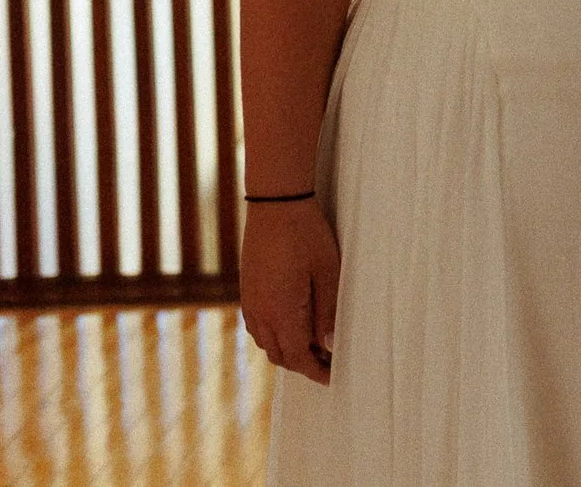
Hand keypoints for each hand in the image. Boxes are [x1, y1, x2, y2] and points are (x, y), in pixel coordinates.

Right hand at [239, 198, 339, 383]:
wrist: (275, 204)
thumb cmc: (307, 235)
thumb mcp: (328, 272)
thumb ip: (328, 312)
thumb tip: (330, 346)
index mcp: (281, 312)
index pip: (298, 357)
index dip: (316, 370)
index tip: (333, 376)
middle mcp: (260, 313)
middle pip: (280, 355)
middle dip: (304, 364)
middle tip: (330, 362)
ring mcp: (250, 302)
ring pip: (267, 343)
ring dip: (289, 350)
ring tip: (316, 345)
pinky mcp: (247, 290)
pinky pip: (258, 326)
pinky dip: (276, 335)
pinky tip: (295, 325)